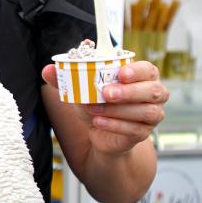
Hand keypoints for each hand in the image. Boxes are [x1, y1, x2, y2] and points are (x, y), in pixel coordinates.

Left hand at [42, 60, 167, 154]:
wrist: (100, 132)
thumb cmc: (97, 103)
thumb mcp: (81, 90)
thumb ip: (66, 78)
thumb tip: (48, 69)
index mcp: (142, 77)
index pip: (148, 70)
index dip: (137, 71)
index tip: (121, 73)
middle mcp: (152, 95)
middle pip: (153, 91)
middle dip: (129, 92)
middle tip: (106, 93)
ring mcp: (151, 115)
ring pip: (145, 112)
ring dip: (117, 110)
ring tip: (94, 109)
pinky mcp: (142, 133)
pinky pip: (134, 130)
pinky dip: (114, 125)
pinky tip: (98, 123)